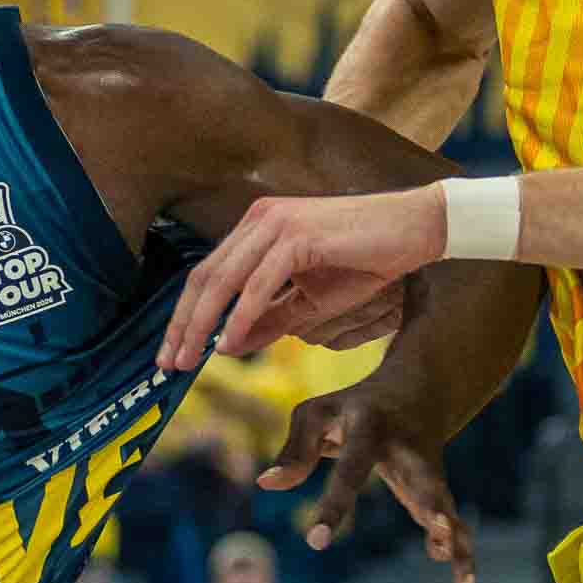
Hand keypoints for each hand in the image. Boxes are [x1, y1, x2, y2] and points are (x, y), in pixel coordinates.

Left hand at [159, 187, 444, 369]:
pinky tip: (228, 342)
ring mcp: (278, 224)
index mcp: (258, 228)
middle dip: (183, 324)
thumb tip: (228, 346)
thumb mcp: (311, 302)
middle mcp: (260, 220)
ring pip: (225, 279)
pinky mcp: (299, 236)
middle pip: (206, 277)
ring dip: (202, 323)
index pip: (209, 274)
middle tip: (167, 363)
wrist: (415, 231)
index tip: (173, 352)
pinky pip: (260, 283)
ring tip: (189, 358)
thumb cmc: (367, 261)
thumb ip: (269, 320)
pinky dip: (241, 315)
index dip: (186, 315)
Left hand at [260, 383, 473, 582]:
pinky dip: (462, 553)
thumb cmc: (351, 407)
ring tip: (454, 563)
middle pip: (420, 479)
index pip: (350, 471)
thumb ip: (295, 449)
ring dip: (454, 532)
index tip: (315, 543)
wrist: (416, 388)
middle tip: (438, 528)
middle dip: (431, 504)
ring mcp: (430, 471)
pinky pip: (455, 523)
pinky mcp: (440, 491)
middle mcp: (408, 450)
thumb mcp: (317, 414)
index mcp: (371, 429)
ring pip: (445, 504)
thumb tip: (266, 483)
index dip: (333, 507)